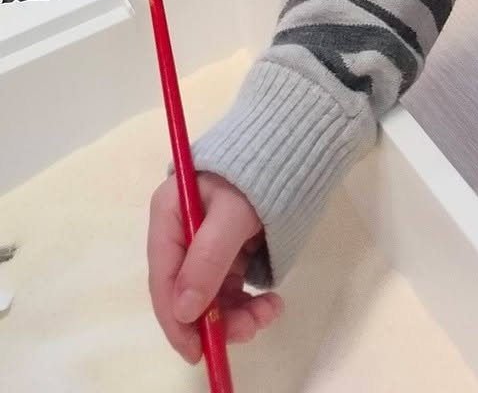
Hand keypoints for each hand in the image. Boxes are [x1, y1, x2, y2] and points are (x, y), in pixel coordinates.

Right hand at [147, 171, 281, 360]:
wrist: (295, 145)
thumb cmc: (258, 171)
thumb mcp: (232, 212)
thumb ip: (207, 259)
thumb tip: (183, 312)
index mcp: (169, 214)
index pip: (163, 277)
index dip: (176, 319)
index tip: (196, 350)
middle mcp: (182, 231)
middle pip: (187, 291)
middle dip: (216, 317)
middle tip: (249, 330)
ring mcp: (206, 242)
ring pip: (212, 295)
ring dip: (237, 314)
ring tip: (270, 311)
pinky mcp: (229, 249)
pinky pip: (231, 287)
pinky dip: (248, 302)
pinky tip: (271, 303)